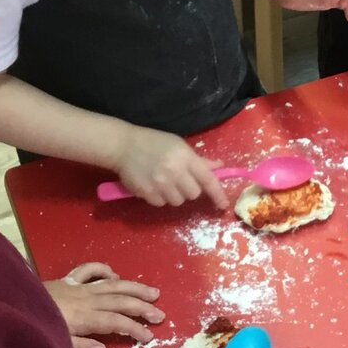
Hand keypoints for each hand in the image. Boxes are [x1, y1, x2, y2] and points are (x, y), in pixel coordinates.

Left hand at [44, 263, 164, 347]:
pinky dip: (103, 270)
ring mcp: (77, 287)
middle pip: (119, 301)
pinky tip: (114, 275)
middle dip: (142, 307)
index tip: (149, 337)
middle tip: (160, 314)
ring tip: (152, 292)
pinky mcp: (67, 280)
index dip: (134, 328)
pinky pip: (88, 270)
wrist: (11, 305)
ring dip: (133, 287)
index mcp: (83, 317)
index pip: (116, 322)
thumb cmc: (34, 330)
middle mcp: (85, 299)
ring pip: (111, 284)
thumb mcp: (55, 345)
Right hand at [109, 126, 226, 207]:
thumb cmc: (154, 143)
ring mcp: (160, 183)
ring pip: (178, 201)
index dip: (218, 194)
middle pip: (193, 194)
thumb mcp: (178, 145)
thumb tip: (218, 167)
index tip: (223, 205)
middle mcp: (175, 171)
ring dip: (174, 195)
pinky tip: (152, 185)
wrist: (124, 146)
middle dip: (189, 190)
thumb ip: (198, 160)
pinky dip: (159, 198)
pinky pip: (161, 204)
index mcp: (185, 157)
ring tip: (164, 182)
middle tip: (180, 180)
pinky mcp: (147, 193)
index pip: (208, 179)